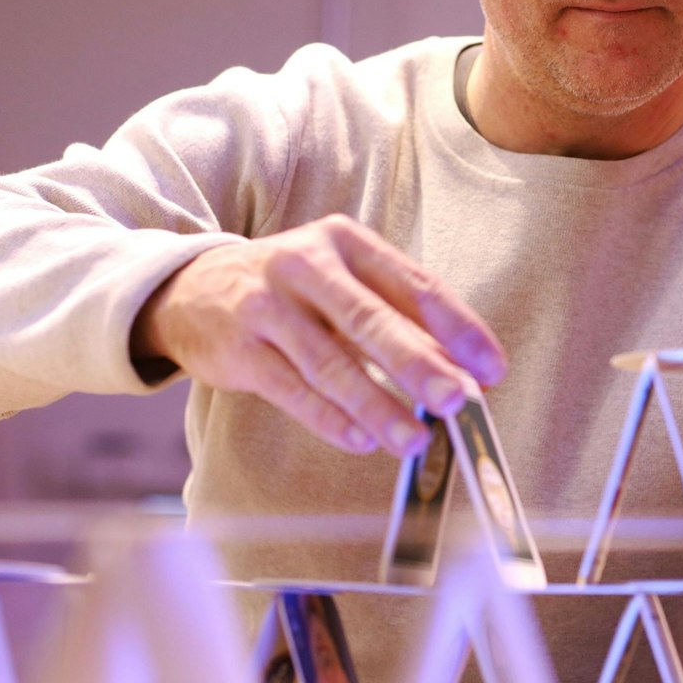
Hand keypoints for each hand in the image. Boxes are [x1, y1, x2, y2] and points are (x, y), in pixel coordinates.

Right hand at [132, 214, 504, 455]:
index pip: (413, 283)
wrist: (191, 288)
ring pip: (331, 363)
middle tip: (459, 401)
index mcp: (346, 241)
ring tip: (415, 440)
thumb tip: (461, 371)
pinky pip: (291, 389)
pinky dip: (329, 418)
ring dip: (377, 405)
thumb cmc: (292, 289)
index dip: (456, 327)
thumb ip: (397, 315)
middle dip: (419, 365)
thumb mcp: (342, 280)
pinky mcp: (239, 348)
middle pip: (370, 321)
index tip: (491, 367)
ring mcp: (267, 306)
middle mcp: (306, 265)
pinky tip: (363, 441)